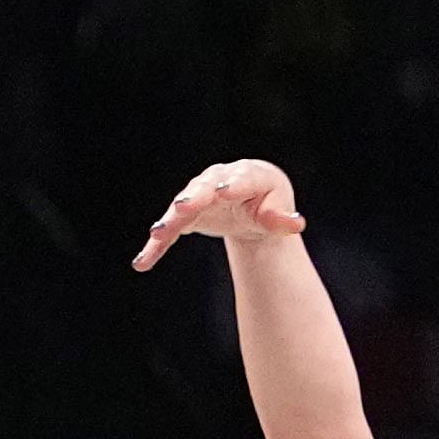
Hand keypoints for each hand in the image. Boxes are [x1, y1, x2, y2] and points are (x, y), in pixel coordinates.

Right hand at [132, 157, 306, 269]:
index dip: (232, 185)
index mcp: (249, 175)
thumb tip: (295, 224)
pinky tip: (143, 262)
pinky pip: (169, 231)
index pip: (240, 180)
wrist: (248, 203)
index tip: (223, 192)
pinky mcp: (185, 215)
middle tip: (183, 206)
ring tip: (157, 232)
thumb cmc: (267, 203)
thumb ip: (282, 220)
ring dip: (169, 219)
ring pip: (182, 207)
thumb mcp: (277, 211)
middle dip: (193, 197)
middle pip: (204, 188)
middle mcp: (219, 179)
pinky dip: (156, 245)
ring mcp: (198, 195)